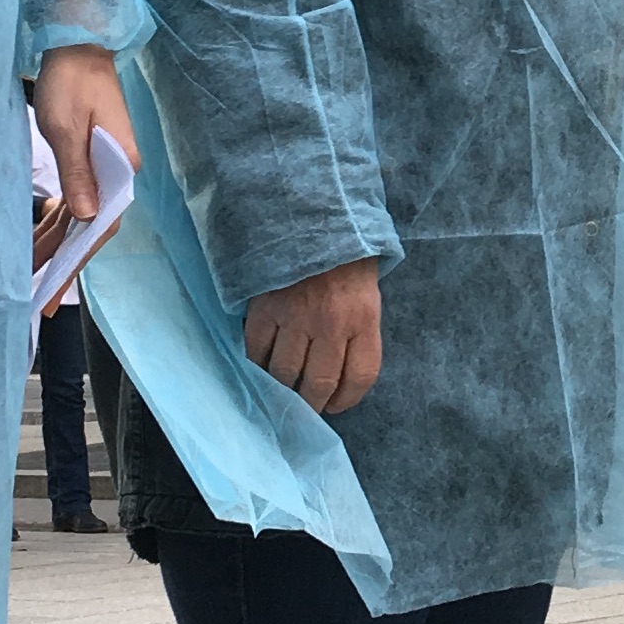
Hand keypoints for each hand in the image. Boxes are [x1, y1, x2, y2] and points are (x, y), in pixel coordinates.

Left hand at [31, 45, 136, 267]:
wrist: (77, 44)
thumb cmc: (71, 80)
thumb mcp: (67, 127)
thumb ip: (77, 174)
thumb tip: (87, 218)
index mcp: (120, 168)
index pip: (100, 225)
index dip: (76, 260)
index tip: (55, 287)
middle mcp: (117, 173)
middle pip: (91, 228)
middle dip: (64, 263)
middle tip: (40, 299)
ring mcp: (104, 168)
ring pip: (79, 217)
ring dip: (55, 245)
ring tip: (31, 277)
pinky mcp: (88, 161)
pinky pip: (73, 200)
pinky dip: (55, 222)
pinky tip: (39, 241)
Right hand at [244, 257, 384, 413]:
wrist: (313, 217)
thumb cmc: (346, 259)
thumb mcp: (366, 296)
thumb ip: (357, 334)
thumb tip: (338, 378)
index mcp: (363, 319)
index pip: (361, 376)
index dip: (347, 399)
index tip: (335, 405)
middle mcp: (331, 323)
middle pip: (319, 383)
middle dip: (311, 402)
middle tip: (304, 405)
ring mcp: (295, 316)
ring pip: (284, 373)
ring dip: (281, 388)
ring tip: (280, 389)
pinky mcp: (264, 308)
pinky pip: (256, 349)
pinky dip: (256, 364)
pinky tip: (260, 365)